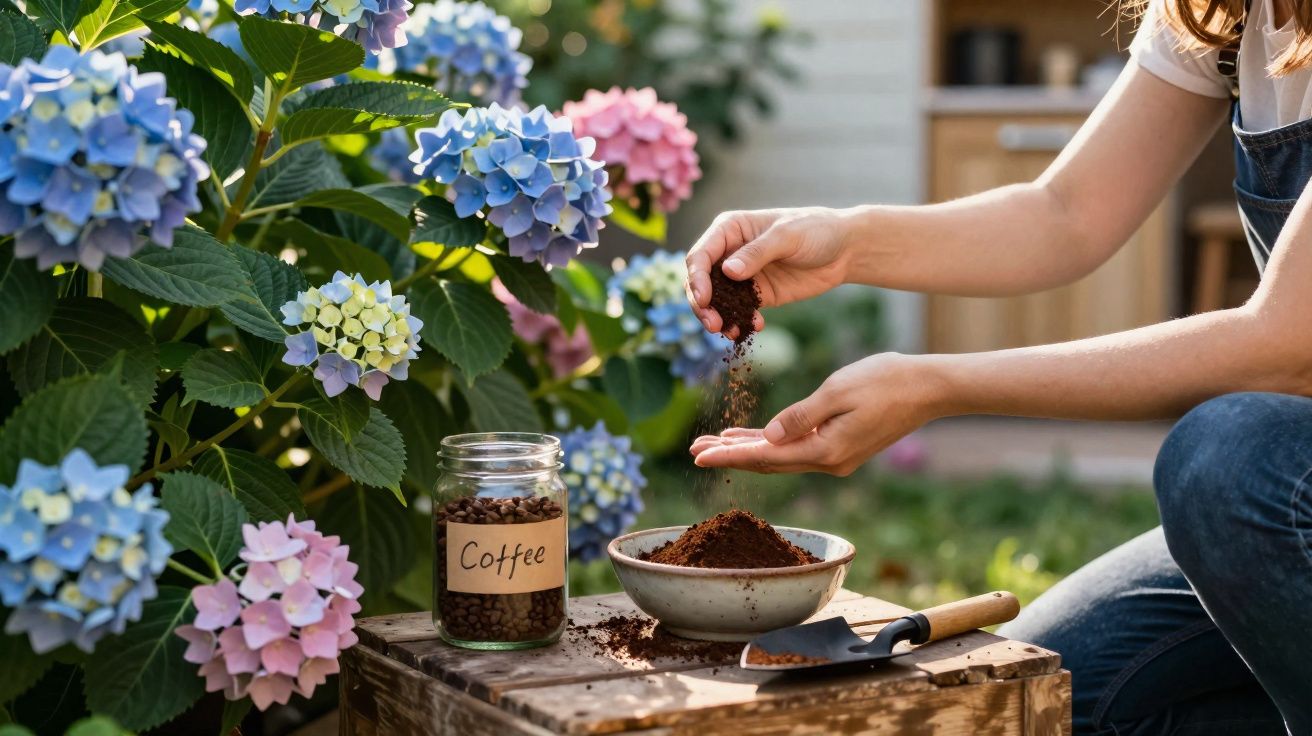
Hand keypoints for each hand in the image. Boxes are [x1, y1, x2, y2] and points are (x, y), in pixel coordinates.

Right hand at [685, 207, 852, 335]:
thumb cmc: (815, 230)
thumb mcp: (787, 236)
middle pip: (701, 282)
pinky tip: (755, 326)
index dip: (696, 278)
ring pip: (716, 301)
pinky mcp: (757, 295)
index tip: (704, 299)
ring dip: (718, 318)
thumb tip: (728, 271)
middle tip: (713, 325)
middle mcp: (729, 253)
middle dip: (702, 305)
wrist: (844, 250)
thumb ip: (757, 252)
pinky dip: (741, 322)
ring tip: (729, 332)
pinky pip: (740, 312)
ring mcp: (742, 276)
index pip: (701, 255)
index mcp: (729, 230)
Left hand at [689, 353, 945, 474]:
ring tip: (714, 443)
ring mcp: (836, 457)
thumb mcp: (837, 391)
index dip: (728, 455)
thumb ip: (800, 416)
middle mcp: (828, 462)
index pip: (764, 457)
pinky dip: (772, 442)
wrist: (929, 388)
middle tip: (694, 450)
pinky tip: (753, 436)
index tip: (698, 455)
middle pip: (767, 462)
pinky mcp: (841, 446)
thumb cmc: (885, 381)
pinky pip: (796, 448)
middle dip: (730, 455)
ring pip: (780, 456)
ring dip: (748, 449)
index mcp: (824, 451)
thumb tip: (768, 436)